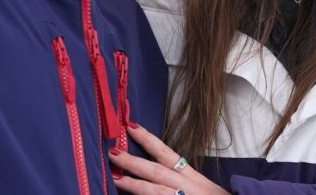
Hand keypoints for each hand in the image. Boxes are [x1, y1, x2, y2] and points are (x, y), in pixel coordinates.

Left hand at [110, 122, 228, 194]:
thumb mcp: (204, 190)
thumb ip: (184, 182)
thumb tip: (162, 176)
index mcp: (192, 177)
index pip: (167, 154)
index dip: (148, 140)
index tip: (131, 126)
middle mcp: (187, 186)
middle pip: (156, 170)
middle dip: (133, 161)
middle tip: (112, 150)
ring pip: (154, 191)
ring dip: (133, 184)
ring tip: (113, 177)